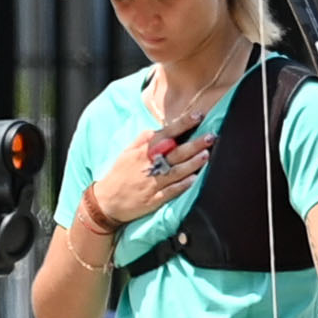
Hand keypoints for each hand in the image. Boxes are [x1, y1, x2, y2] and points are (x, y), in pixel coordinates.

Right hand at [86, 114, 211, 233]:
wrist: (105, 202)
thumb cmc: (119, 174)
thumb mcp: (127, 153)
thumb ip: (143, 140)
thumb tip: (160, 128)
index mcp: (143, 152)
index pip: (165, 134)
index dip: (182, 124)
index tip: (198, 116)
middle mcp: (148, 166)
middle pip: (174, 152)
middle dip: (194, 144)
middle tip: (211, 136)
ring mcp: (152, 183)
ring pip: (175, 171)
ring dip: (192, 163)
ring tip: (206, 154)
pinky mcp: (153, 199)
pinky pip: (171, 192)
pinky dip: (182, 185)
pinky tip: (194, 179)